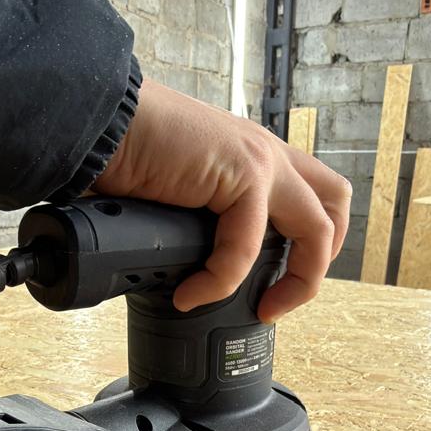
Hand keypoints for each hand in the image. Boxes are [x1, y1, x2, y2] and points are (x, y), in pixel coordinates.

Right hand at [93, 79, 351, 321]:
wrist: (96, 121)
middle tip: (282, 295)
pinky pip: (248, 248)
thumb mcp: (173, 194)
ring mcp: (260, 159)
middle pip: (335, 202)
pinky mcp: (243, 173)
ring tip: (263, 308)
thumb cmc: (120, 152)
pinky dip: (219, 282)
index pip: (308, 197)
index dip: (302, 247)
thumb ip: (194, 222)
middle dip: (322, 258)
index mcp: (251, 154)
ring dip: (299, 280)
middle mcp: (264, 152)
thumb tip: (182, 272)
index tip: (266, 287)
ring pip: (318, 227)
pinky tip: (190, 294)